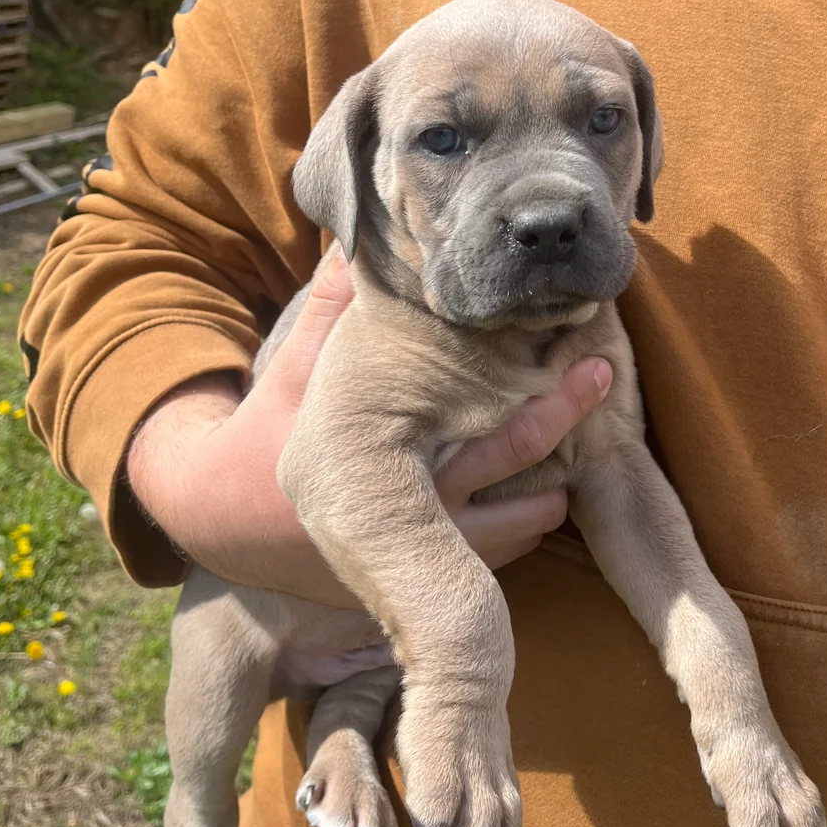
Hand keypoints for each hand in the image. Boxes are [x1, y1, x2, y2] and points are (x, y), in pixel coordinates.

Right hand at [127, 250, 611, 605]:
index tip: (600, 369)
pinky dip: (518, 530)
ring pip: (516, 537)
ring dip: (549, 499)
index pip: (497, 447)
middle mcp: (413, 522)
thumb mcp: (294, 372)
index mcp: (390, 468)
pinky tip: (539, 496)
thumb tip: (353, 245)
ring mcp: (417, 560)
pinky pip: (488, 562)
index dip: (558, 411)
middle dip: (570, 448)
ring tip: (578, 456)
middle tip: (607, 393)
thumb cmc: (262, 435)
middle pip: (523, 500)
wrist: (219, 523)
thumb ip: (330, 313)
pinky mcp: (411, 581)